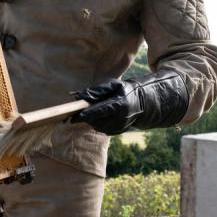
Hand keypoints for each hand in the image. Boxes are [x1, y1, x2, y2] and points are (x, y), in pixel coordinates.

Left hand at [70, 69, 188, 134]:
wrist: (142, 102)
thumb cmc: (124, 90)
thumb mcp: (113, 85)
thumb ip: (96, 90)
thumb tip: (78, 96)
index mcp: (120, 105)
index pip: (100, 111)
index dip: (86, 114)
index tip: (74, 116)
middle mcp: (121, 118)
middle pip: (96, 121)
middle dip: (85, 117)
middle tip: (73, 114)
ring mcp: (120, 126)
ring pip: (98, 126)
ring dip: (91, 120)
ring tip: (89, 112)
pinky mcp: (118, 131)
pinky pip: (102, 129)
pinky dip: (97, 123)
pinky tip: (99, 117)